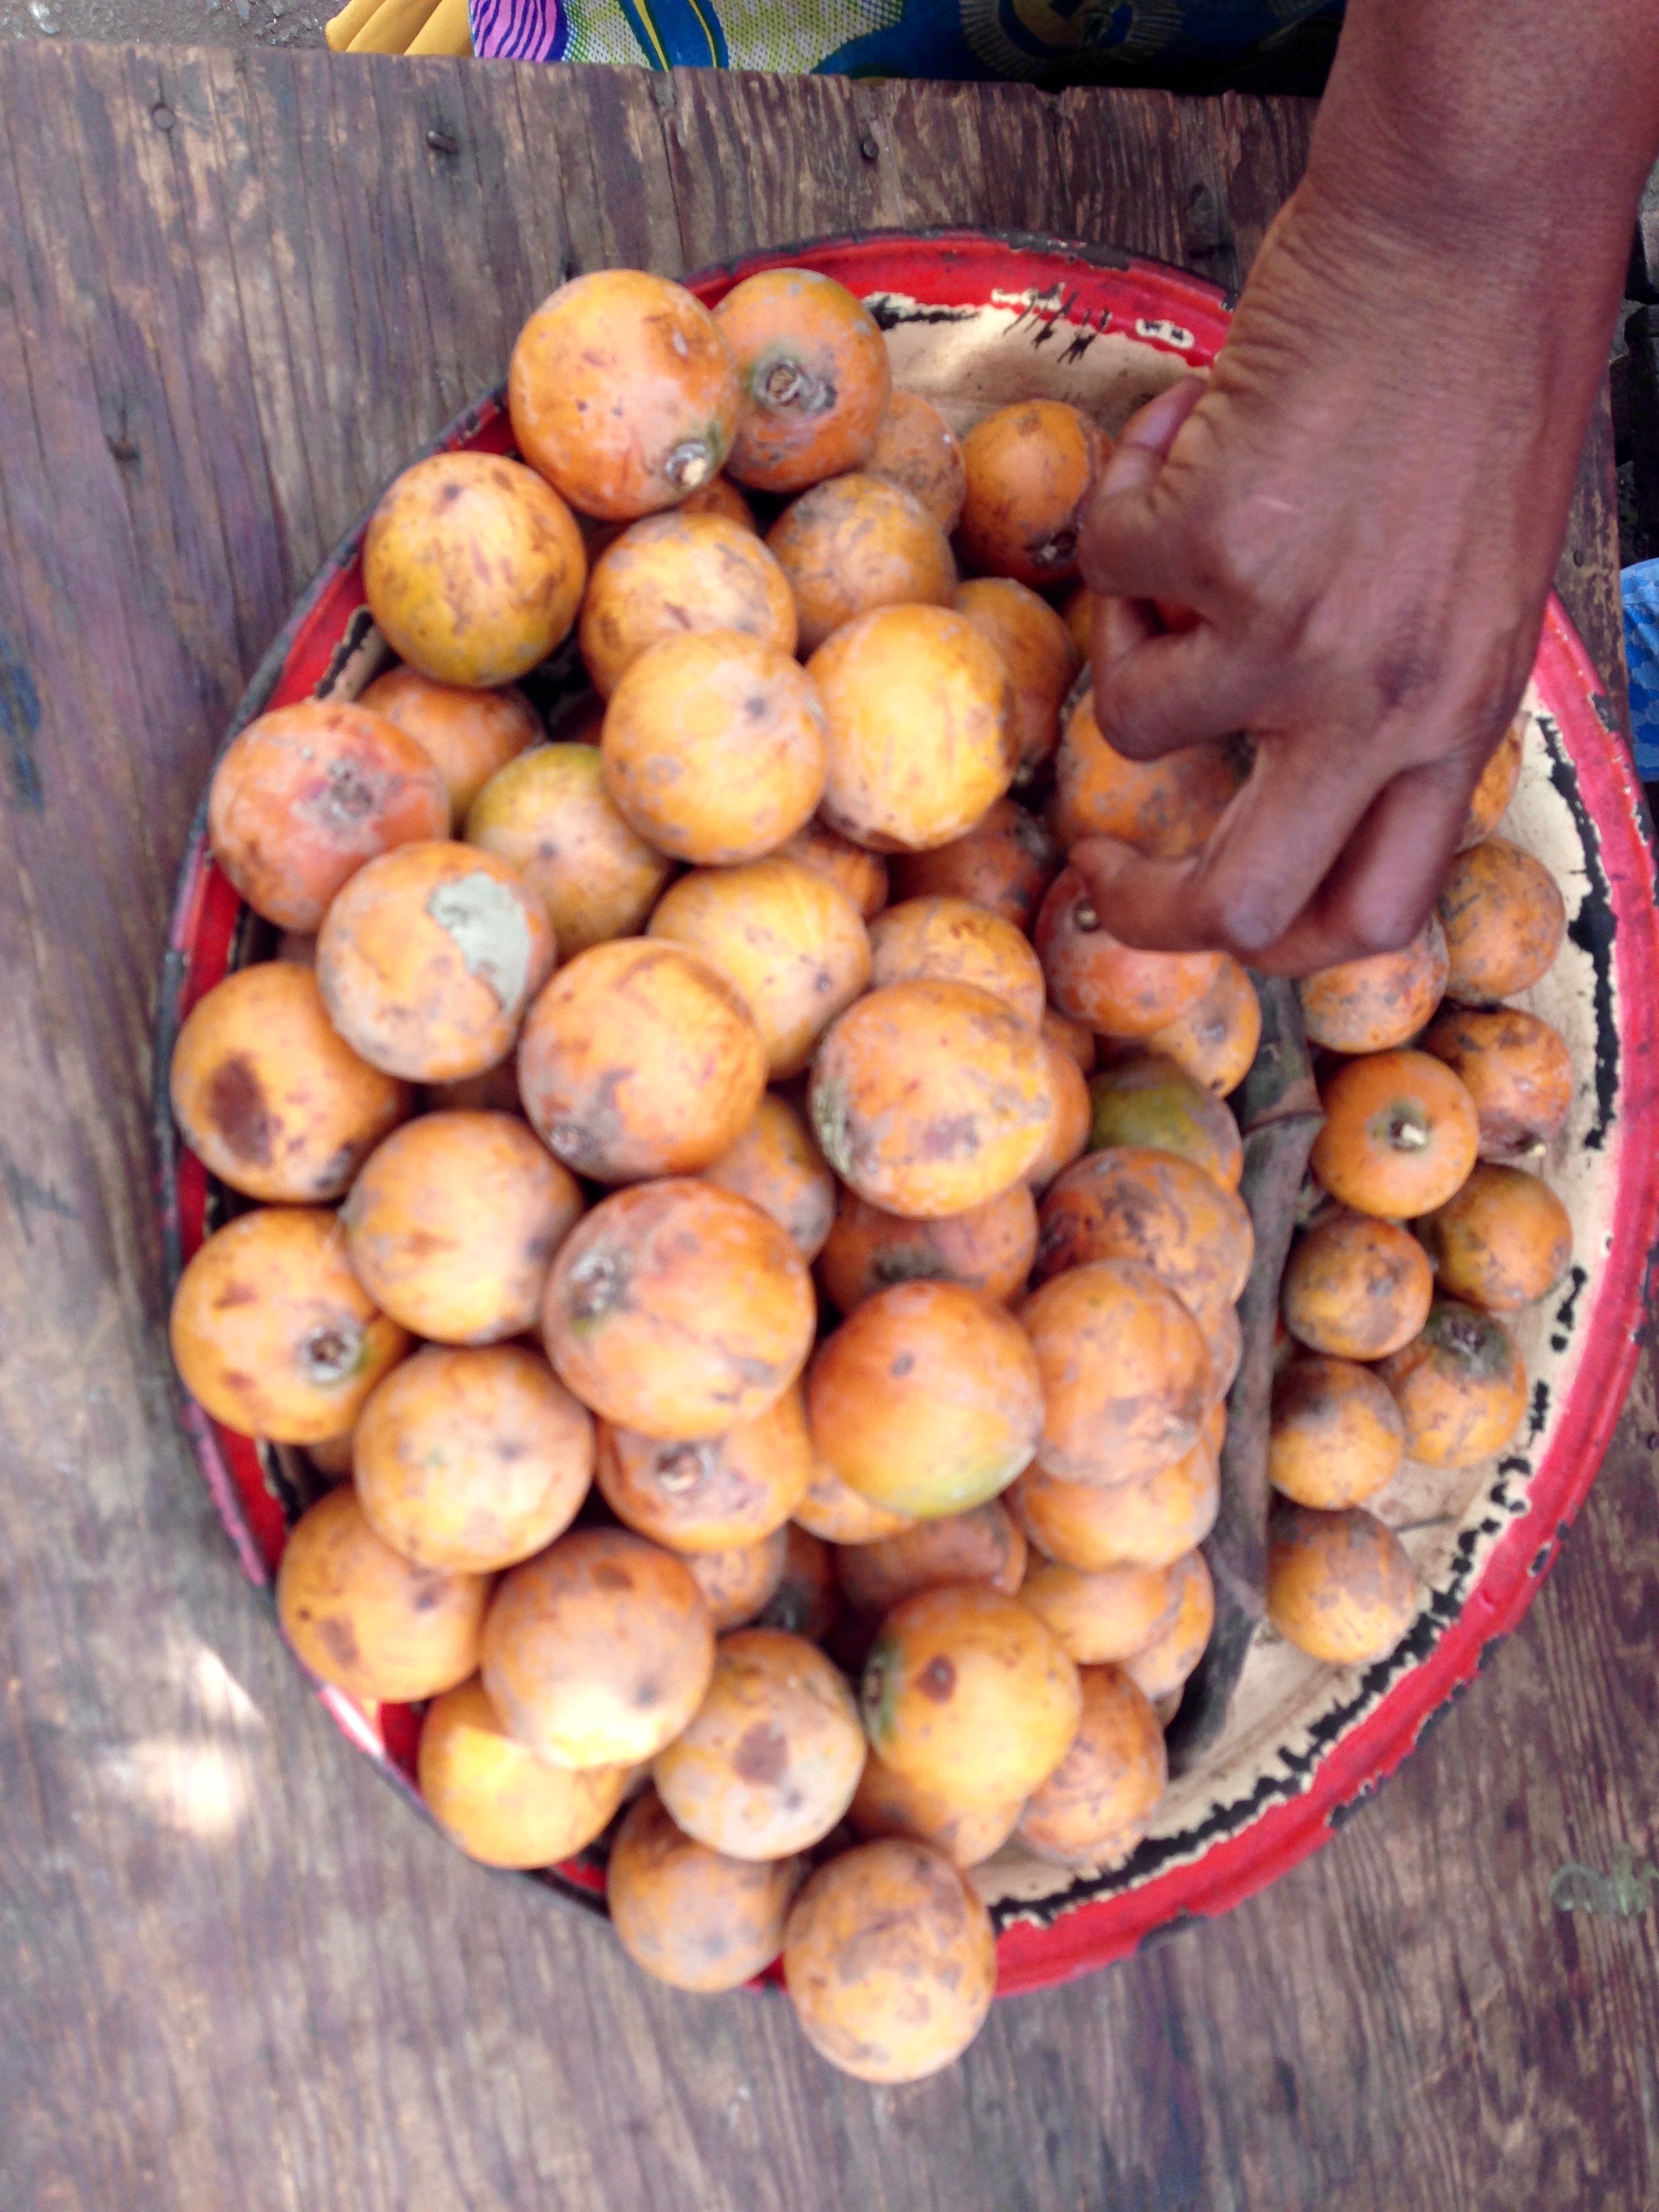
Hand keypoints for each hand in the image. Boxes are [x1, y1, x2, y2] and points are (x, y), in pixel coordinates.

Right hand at [1070, 182, 1602, 974]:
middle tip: (1096, 868)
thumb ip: (1383, 693)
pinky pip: (1106, 563)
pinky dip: (1125, 492)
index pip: (1369, 916)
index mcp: (1458, 721)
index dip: (1270, 944)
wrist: (1476, 223)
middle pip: (1237, 905)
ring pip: (1129, 717)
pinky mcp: (1214, 543)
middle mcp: (1382, 704)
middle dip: (1140, 912)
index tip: (1206, 901)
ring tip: (1182, 518)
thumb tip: (1247, 760)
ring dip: (1125, 626)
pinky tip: (1196, 420)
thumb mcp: (1467, 587)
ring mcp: (1294, 633)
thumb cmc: (1479, 381)